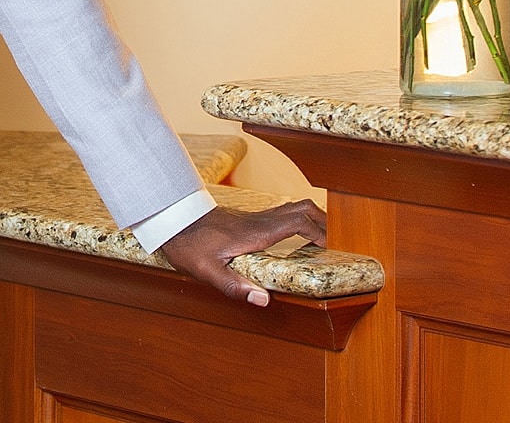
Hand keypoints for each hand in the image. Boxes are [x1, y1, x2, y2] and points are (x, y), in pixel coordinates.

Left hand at [158, 200, 327, 306]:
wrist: (173, 220)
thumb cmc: (189, 245)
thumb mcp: (207, 271)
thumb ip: (234, 286)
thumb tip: (264, 300)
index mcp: (255, 233)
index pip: (298, 222)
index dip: (320, 232)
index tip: (333, 247)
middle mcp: (260, 221)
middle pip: (302, 208)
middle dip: (324, 222)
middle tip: (336, 241)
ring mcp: (255, 217)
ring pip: (293, 208)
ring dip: (312, 219)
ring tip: (323, 239)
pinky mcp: (249, 220)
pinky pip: (283, 214)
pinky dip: (298, 221)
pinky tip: (296, 237)